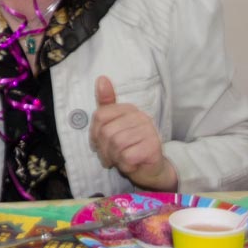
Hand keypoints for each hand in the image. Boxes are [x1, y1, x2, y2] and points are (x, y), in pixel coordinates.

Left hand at [89, 76, 177, 190]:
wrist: (152, 169)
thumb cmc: (129, 147)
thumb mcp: (113, 125)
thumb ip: (106, 103)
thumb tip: (101, 78)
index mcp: (129, 109)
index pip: (99, 116)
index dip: (94, 133)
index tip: (98, 143)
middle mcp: (141, 117)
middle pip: (106, 131)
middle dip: (103, 149)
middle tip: (110, 156)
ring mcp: (149, 131)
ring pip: (116, 144)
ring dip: (113, 157)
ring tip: (119, 160)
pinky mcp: (153, 148)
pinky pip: (126, 157)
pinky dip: (124, 164)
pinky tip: (130, 165)